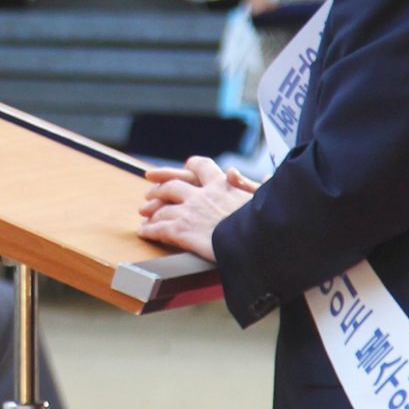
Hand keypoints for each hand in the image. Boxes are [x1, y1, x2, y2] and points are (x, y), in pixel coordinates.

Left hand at [138, 156, 256, 261]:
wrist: (257, 241)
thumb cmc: (264, 223)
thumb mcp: (262, 197)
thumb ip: (250, 184)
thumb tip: (235, 172)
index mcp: (221, 184)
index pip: (201, 167)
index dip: (191, 166)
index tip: (185, 167)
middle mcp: (201, 195)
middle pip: (172, 186)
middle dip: (159, 189)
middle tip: (149, 193)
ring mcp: (189, 212)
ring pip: (162, 208)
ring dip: (151, 211)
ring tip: (144, 214)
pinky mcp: (182, 230)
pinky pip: (159, 229)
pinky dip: (149, 230)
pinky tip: (144, 233)